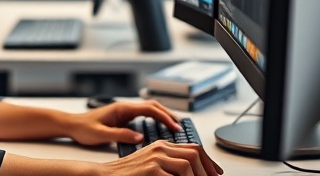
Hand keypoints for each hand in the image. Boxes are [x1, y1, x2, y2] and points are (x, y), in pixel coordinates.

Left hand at [66, 99, 182, 146]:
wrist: (72, 125)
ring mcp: (125, 112)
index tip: (175, 127)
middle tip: (181, 127)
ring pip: (150, 110)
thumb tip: (140, 138)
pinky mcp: (124, 118)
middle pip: (153, 106)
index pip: (149, 109)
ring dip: (163, 116)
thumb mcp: (101, 134)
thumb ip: (121, 135)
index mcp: (122, 108)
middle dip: (168, 115)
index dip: (164, 117)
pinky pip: (144, 117)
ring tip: (175, 127)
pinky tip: (160, 129)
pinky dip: (155, 120)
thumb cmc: (84, 128)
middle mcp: (125, 107)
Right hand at [102, 142, 222, 175]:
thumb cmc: (127, 174)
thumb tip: (189, 172)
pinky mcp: (150, 170)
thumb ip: (168, 165)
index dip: (208, 161)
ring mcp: (155, 158)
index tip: (215, 173)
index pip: (193, 148)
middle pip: (194, 154)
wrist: (104, 175)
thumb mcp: (151, 165)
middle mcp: (160, 148)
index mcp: (161, 146)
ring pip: (188, 164)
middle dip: (206, 171)